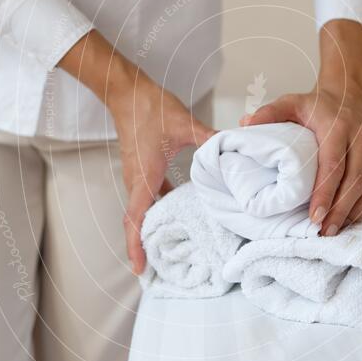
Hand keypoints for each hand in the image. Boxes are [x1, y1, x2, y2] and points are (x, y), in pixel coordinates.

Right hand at [108, 68, 214, 273]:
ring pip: (142, 209)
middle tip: (159, 268)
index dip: (136, 246)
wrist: (127, 91)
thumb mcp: (184, 123)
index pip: (135, 219)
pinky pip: (148, 195)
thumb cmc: (149, 108)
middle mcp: (136, 180)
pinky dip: (159, 208)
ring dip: (152, 228)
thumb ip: (210, 138)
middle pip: (137, 221)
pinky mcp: (141, 167)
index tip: (140, 268)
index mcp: (143, 176)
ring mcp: (136, 174)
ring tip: (170, 245)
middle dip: (144, 246)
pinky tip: (179, 209)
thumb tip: (234, 148)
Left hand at [239, 19, 361, 234]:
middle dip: (341, 210)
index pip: (334, 164)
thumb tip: (244, 124)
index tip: (314, 217)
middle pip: (357, 181)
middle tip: (325, 232)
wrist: (350, 91)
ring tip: (339, 228)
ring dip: (359, 211)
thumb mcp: (290, 102)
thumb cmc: (317, 104)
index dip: (325, 193)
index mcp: (338, 126)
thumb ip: (268, 113)